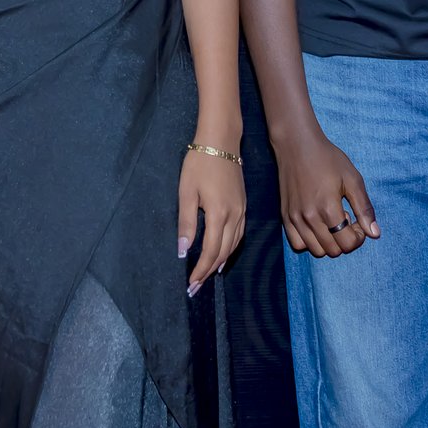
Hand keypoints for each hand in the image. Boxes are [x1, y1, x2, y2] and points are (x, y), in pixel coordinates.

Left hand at [178, 146, 246, 293]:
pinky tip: (223, 254)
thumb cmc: (199, 163)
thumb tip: (182, 251)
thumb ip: (186, 223)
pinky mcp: (244, 205)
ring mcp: (242, 211)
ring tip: (207, 275)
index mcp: (219, 214)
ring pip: (234, 245)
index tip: (191, 285)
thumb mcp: (186, 192)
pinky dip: (230, 249)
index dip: (200, 271)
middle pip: (223, 252)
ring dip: (220, 262)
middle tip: (196, 287)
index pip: (210, 251)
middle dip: (208, 272)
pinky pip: (239, 235)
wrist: (222, 141)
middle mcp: (235, 216)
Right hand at [272, 126, 379, 257]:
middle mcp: (309, 217)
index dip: (358, 237)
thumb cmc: (327, 158)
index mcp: (328, 208)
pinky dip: (309, 242)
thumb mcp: (352, 179)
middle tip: (345, 219)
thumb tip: (374, 234)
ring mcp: (295, 219)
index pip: (348, 243)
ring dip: (329, 242)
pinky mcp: (285, 217)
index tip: (357, 221)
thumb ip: (364, 208)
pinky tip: (316, 226)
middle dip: (345, 240)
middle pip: (333, 251)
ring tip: (330, 222)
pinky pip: (297, 244)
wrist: (297, 145)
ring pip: (316, 251)